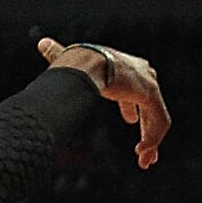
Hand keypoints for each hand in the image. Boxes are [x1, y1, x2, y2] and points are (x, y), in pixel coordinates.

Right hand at [37, 38, 169, 168]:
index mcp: (124, 66)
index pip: (134, 88)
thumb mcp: (67, 61)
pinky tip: (143, 152)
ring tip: (143, 160)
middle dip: (147, 131)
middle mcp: (141, 73)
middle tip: (143, 153)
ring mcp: (147, 83)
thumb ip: (57, 54)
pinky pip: (159, 122)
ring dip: (151, 141)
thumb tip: (42, 42)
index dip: (132, 106)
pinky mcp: (150, 94)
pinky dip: (152, 139)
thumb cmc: (73, 64)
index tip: (131, 121)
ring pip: (156, 118)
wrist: (82, 66)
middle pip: (150, 106)